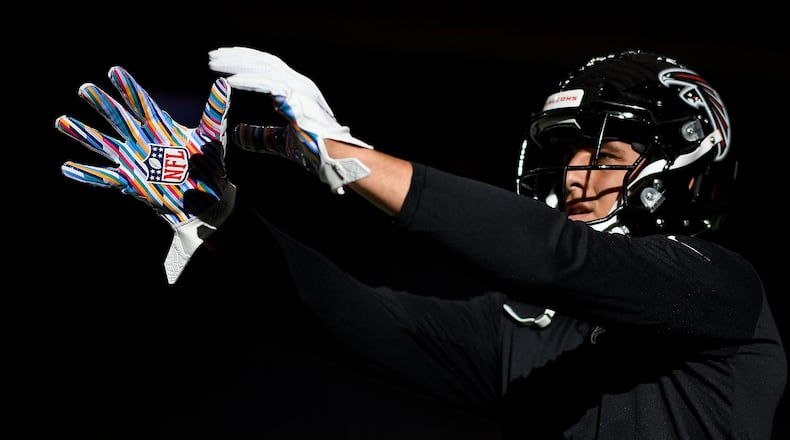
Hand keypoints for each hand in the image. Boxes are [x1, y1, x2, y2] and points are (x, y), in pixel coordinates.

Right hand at [56, 66, 234, 283]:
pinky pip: (104, 177)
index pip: (141, 102)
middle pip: (118, 118)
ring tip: (61, 120)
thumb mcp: (212, 136)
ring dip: (84, 133)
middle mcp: (142, 139)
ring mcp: (133, 159)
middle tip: (84, 88)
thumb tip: (223, 84)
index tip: (114, 71)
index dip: (128, 87)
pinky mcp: (130, 181)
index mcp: (160, 126)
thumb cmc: (209, 166)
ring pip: (104, 143)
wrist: (206, 199)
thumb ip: (215, 111)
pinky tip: (67, 167)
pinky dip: (86, 174)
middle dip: (101, 103)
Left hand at [208, 46, 371, 193]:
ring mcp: (299, 88)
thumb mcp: (279, 141)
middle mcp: (298, 83)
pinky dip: (247, 81)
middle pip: (262, 61)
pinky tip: (229, 81)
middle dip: (236, 56)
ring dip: (237, 63)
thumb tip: (237, 134)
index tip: (222, 62)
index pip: (267, 67)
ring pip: (262, 67)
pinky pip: (267, 84)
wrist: (334, 157)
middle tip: (212, 55)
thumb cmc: (314, 149)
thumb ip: (259, 135)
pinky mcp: (296, 98)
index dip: (244, 62)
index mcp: (296, 89)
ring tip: (214, 62)